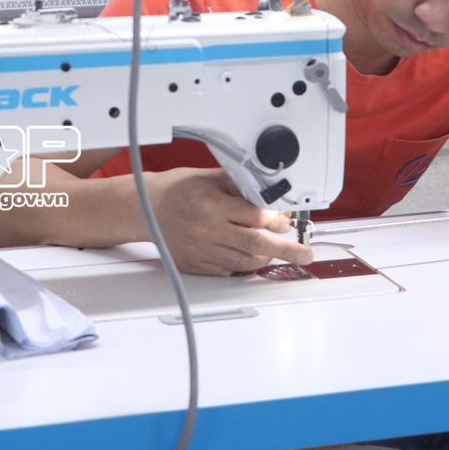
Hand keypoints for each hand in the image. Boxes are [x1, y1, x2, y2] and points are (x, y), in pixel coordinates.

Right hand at [145, 167, 313, 275]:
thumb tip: (270, 197)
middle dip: (285, 250)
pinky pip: (226, 271)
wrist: (144, 207)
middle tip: (304, 254)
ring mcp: (200, 250)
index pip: (254, 217)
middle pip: (254, 244)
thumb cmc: (178, 189)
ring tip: (276, 254)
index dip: (275, 220)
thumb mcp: (211, 178)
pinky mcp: (194, 264)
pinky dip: (242, 267)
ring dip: (264, 259)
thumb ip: (240, 187)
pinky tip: (251, 260)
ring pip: (242, 262)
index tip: (286, 222)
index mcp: (212, 205)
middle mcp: (206, 229)